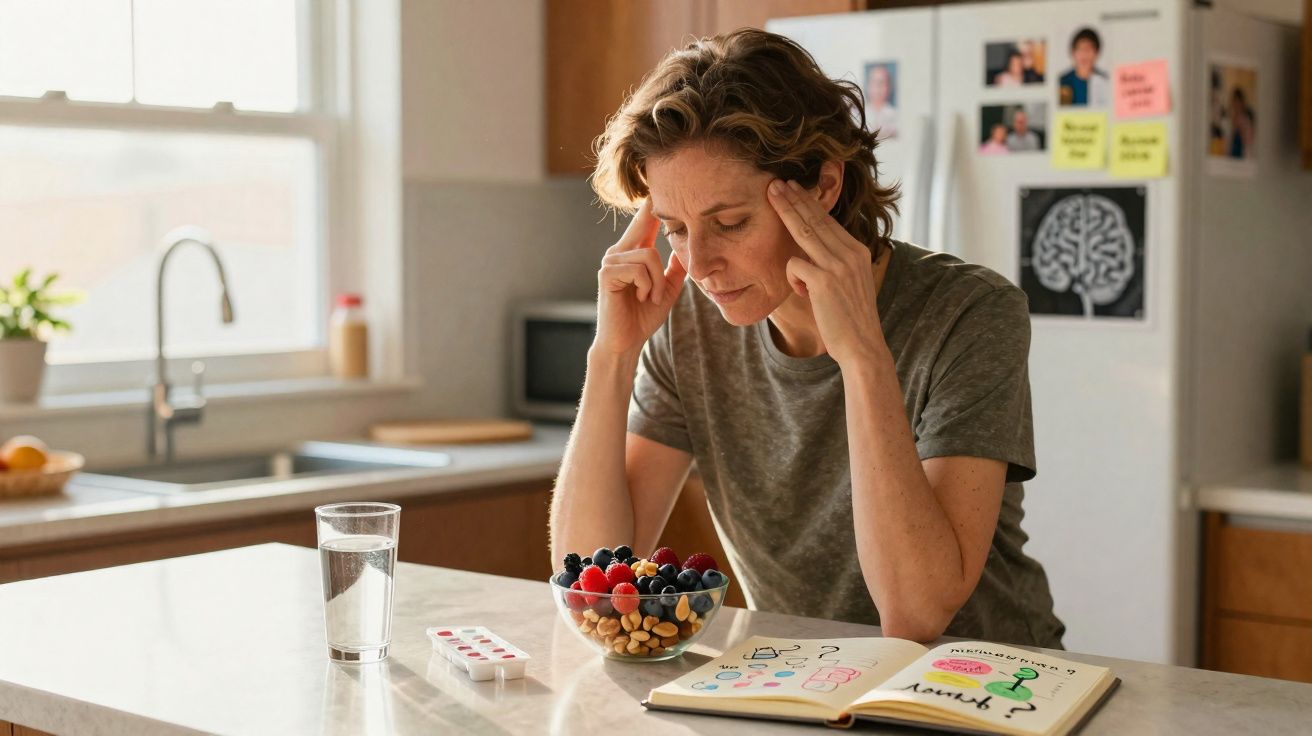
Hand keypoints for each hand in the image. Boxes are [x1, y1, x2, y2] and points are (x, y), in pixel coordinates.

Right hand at [592, 199, 687, 358]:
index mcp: (632, 253)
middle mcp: (618, 252)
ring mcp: (610, 261)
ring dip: (656, 282)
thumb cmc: (643, 316)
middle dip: (659, 241)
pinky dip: (646, 286)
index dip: (651, 204)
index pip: (644, 222)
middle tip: (657, 277)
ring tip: (650, 298)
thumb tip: (687, 248)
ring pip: (648, 255)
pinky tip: (640, 299)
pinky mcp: (607, 274)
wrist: (626, 342)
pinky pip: (638, 269)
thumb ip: (675, 268)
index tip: (658, 184)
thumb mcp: (666, 289)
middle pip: (648, 231)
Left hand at [766, 179, 884, 366]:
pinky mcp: (824, 280)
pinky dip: (792, 278)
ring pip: (804, 230)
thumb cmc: (849, 318)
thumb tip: (810, 251)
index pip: (828, 221)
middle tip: (776, 182)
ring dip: (785, 212)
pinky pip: (794, 265)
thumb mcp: (848, 283)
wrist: (862, 345)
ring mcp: (838, 265)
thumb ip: (833, 263)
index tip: (794, 189)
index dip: (809, 203)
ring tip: (771, 196)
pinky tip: (803, 293)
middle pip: (816, 219)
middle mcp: (850, 253)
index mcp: (857, 251)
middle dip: (794, 198)